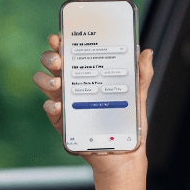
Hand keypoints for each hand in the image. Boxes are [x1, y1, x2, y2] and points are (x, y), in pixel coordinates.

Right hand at [33, 34, 153, 189]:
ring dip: (46, 79)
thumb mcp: (137, 95)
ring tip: (59, 82)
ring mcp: (65, 103)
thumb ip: (141, 74)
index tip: (60, 36)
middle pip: (52, 64)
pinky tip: (59, 104)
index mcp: (88, 73)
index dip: (61, 42)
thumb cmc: (128, 122)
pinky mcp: (62, 122)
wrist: (124, 154)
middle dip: (50, 57)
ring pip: (44, 83)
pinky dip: (51, 105)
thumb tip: (146, 52)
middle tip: (59, 60)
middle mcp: (73, 85)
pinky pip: (50, 110)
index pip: (70, 52)